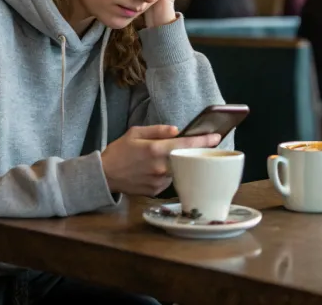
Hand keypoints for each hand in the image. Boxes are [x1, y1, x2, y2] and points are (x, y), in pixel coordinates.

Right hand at [101, 124, 219, 195]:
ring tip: (166, 158)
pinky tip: (157, 169)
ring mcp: (159, 181)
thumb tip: (176, 131)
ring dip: (179, 164)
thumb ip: (158, 130)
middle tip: (199, 148)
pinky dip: (168, 173)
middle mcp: (160, 167)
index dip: (203, 141)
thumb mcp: (135, 133)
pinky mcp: (156, 191)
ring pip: (178, 171)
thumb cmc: (119, 151)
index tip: (216, 137)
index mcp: (155, 149)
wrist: (104, 175)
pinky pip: (169, 180)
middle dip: (193, 154)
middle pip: (186, 160)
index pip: (185, 144)